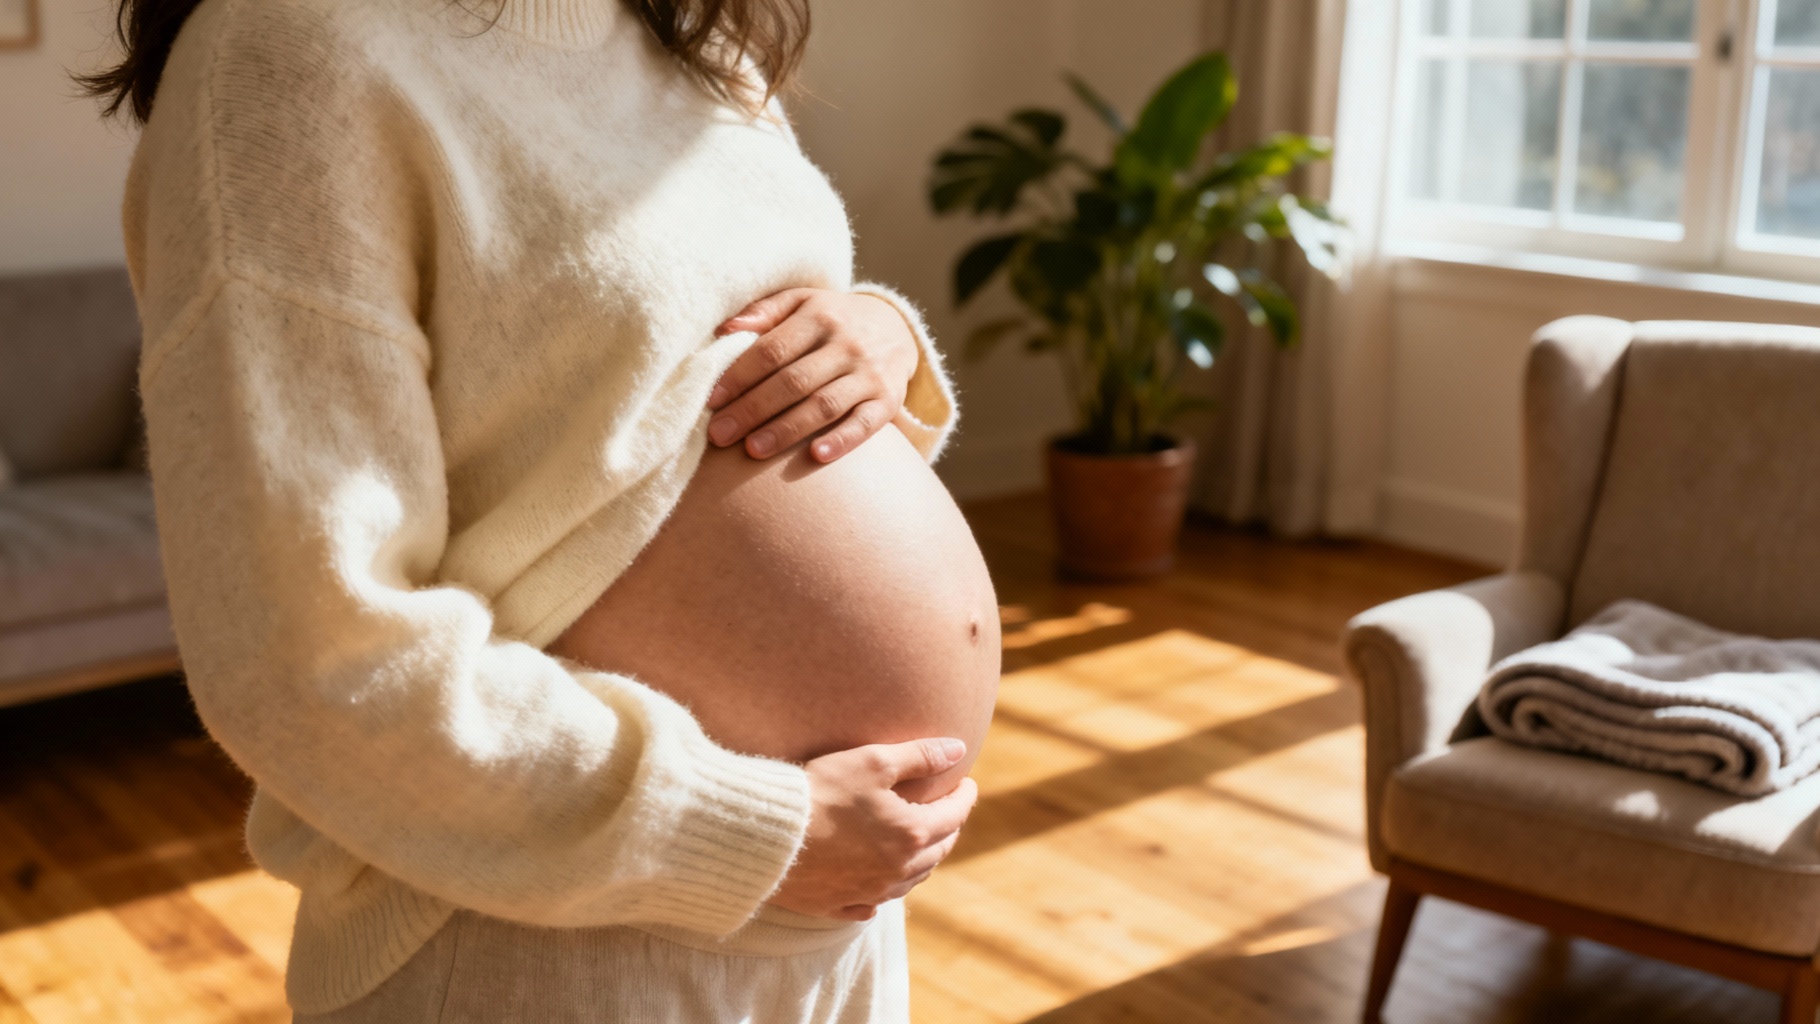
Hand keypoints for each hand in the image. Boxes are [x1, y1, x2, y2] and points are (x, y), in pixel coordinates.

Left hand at [707, 288, 919, 463]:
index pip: (772, 350)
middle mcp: (846, 344)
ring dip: (787, 429)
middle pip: (793, 381)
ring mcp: (869, 374)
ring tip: (753, 450)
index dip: (740, 376)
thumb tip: (724, 330)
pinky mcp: (888, 400)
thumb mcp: (802, 302)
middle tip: (719, 435)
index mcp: (819, 317)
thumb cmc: (832, 319)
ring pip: (824, 404)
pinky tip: (817, 456)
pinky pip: (866, 423)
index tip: (712, 400)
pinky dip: (843, 440)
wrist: (896, 328)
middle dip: (753, 409)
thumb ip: (764, 312)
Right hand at [769, 738, 978, 920]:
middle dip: (949, 828)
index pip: (954, 815)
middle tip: (948, 810)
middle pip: (938, 851)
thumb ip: (920, 755)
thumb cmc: (819, 791)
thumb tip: (959, 749)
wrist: (765, 834)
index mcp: (910, 834)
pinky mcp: (837, 904)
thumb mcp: (873, 761)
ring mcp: (867, 892)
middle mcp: (896, 870)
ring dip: (923, 860)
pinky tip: (878, 888)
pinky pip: (870, 904)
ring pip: (910, 880)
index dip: (964, 796)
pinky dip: (882, 892)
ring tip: (921, 842)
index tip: (966, 782)